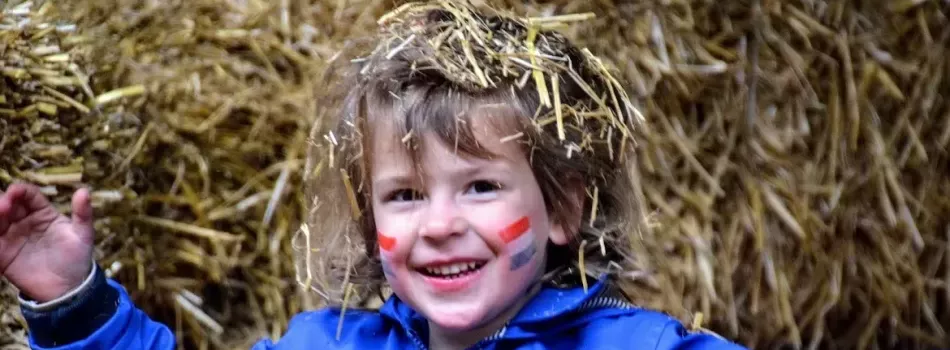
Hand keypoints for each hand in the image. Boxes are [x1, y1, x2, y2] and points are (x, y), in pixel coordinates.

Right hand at [0, 183, 95, 302]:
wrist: (68, 289)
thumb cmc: (77, 258)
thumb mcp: (83, 235)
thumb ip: (83, 213)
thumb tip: (84, 190)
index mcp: (42, 212)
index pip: (27, 195)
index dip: (20, 191)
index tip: (15, 192)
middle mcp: (23, 221)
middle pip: (6, 204)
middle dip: (1, 201)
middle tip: (2, 206)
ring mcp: (10, 237)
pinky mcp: (2, 255)